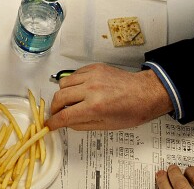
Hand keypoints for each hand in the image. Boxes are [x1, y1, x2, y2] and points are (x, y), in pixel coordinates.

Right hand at [46, 64, 172, 130]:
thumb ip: (81, 124)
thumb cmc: (131, 112)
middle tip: (57, 113)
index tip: (49, 125)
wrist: (144, 93)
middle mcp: (91, 89)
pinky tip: (80, 90)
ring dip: (62, 94)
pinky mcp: (94, 67)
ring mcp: (92, 75)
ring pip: (63, 83)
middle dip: (54, 108)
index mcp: (95, 107)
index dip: (53, 122)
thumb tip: (65, 123)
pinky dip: (72, 83)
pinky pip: (74, 74)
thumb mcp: (106, 126)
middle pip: (59, 97)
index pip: (64, 115)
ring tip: (70, 100)